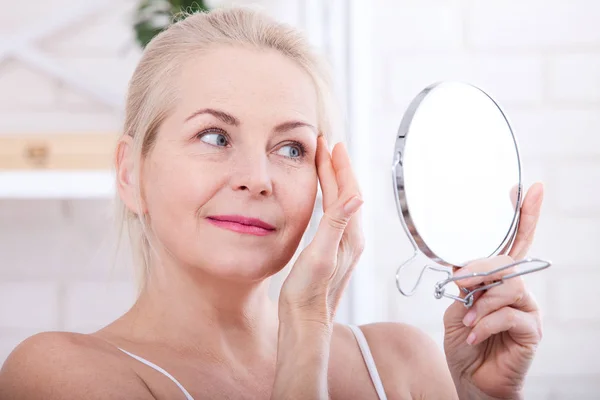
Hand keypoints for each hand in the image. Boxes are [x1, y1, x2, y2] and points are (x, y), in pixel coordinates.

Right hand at [279, 136, 363, 325]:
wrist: (305, 322)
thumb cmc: (309, 293)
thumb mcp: (321, 255)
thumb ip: (337, 224)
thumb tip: (357, 194)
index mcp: (350, 235)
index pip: (348, 190)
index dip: (339, 166)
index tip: (331, 145)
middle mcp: (352, 237)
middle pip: (347, 193)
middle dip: (337, 168)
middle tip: (327, 146)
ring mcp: (344, 244)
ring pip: (341, 203)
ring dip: (333, 181)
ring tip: (324, 163)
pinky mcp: (333, 251)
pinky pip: (334, 215)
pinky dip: (328, 198)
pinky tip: (323, 198)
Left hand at [443, 183, 544, 399]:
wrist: (470, 379)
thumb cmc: (465, 342)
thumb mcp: (456, 308)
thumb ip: (464, 286)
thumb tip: (464, 271)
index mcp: (500, 280)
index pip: (515, 242)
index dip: (524, 215)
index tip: (527, 188)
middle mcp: (519, 290)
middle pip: (508, 261)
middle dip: (480, 269)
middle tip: (459, 284)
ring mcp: (527, 310)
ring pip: (509, 287)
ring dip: (480, 303)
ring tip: (465, 320)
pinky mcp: (531, 331)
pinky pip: (509, 315)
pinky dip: (484, 324)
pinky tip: (473, 335)